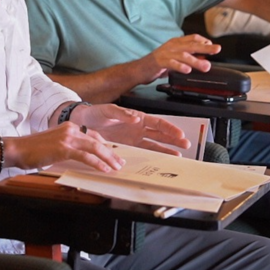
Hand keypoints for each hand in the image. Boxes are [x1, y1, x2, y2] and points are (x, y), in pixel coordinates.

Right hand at [8, 123, 124, 171]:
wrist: (17, 149)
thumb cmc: (32, 150)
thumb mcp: (54, 145)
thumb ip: (67, 148)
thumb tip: (80, 158)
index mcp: (68, 127)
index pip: (92, 135)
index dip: (104, 145)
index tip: (112, 154)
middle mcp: (70, 129)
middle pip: (97, 140)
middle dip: (110, 152)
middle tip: (119, 162)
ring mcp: (67, 137)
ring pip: (95, 147)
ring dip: (108, 158)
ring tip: (116, 167)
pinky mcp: (64, 148)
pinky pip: (85, 156)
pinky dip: (97, 163)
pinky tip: (104, 169)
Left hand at [71, 104, 190, 155]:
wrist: (84, 122)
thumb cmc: (97, 112)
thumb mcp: (109, 110)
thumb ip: (122, 114)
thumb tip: (134, 118)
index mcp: (138, 117)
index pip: (158, 122)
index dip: (169, 128)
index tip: (179, 134)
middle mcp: (139, 127)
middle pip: (161, 133)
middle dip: (174, 139)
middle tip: (185, 144)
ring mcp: (135, 137)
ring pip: (156, 143)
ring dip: (167, 149)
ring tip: (178, 155)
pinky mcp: (129, 146)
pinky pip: (144, 150)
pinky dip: (154, 154)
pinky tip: (162, 158)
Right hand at [138, 35, 220, 81]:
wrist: (139, 69)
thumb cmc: (157, 64)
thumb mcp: (175, 60)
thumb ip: (188, 59)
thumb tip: (204, 60)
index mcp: (176, 43)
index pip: (192, 38)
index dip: (204, 41)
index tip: (213, 46)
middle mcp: (171, 46)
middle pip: (191, 45)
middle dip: (205, 47)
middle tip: (217, 50)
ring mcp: (165, 53)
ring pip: (183, 55)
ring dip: (196, 60)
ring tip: (205, 66)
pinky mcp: (159, 61)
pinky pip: (171, 63)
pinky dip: (179, 66)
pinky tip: (187, 70)